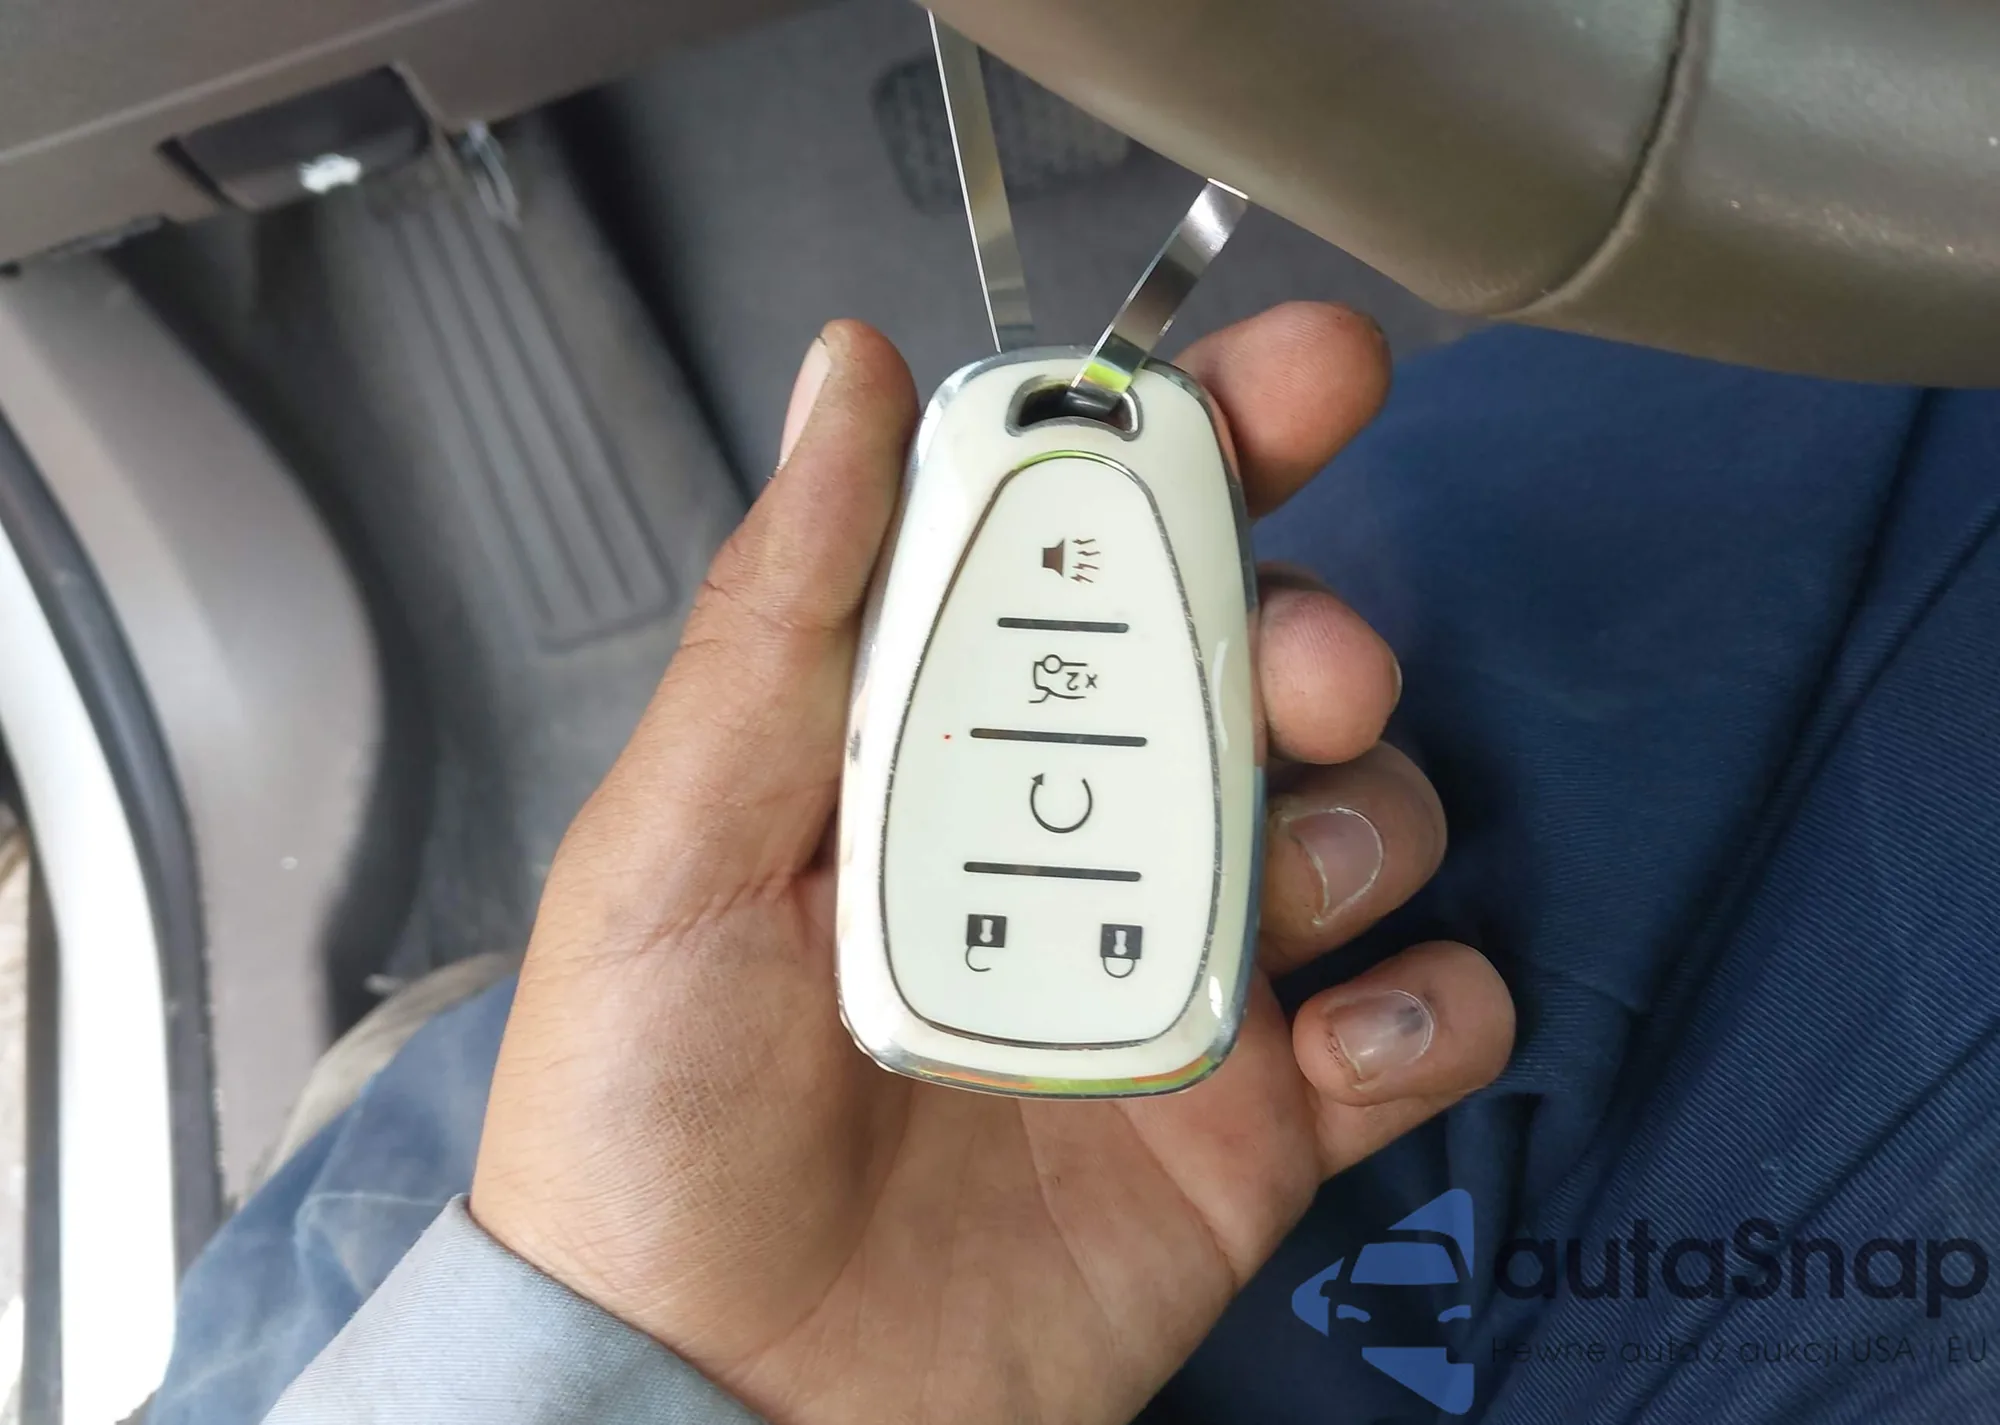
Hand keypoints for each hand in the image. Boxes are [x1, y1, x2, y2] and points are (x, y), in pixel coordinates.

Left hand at [471, 305, 1514, 1424]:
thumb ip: (779, 618)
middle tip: (1306, 668)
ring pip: (1361, 819)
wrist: (719, 1403)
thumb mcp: (674, 850)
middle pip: (1253, 666)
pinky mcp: (1255, 1120)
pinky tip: (1346, 1039)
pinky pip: (1415, 1023)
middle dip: (1316, 628)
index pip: (1084, 552)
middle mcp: (1073, 839)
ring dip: (1372, 813)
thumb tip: (844, 383)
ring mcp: (1176, 974)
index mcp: (937, 747)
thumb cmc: (651, 1127)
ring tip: (1289, 888)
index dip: (1198, 445)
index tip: (1299, 382)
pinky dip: (1431, 1007)